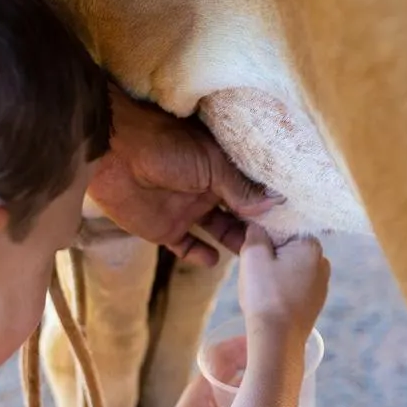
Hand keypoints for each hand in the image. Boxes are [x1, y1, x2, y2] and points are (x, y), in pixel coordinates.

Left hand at [87, 85, 281, 265]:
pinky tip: (214, 260)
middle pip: (238, 212)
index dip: (268, 203)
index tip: (292, 219)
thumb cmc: (165, 145)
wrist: (113, 152)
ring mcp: (186, 210)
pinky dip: (200, 256)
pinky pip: (187, 247)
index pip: (250, 188)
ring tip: (254, 255)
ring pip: (218, 230)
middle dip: (257, 226)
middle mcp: (207, 189)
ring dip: (235, 241)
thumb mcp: (211, 163)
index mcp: (220, 167)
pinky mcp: (164, 229)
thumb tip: (274, 203)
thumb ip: (240, 186)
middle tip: (281, 244)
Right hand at [237, 224, 330, 342]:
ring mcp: (322, 285)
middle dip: (272, 253)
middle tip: (253, 268)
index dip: (266, 234)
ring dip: (276, 271)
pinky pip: (297, 285)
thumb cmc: (266, 296)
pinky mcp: (316, 303)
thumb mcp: (252, 257)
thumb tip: (258, 226)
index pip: (287, 227)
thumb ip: (255, 234)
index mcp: (312, 246)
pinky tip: (271, 298)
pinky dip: (283, 287)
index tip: (251, 247)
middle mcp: (323, 262)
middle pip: (291, 247)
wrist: (278, 340)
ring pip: (293, 267)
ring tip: (261, 286)